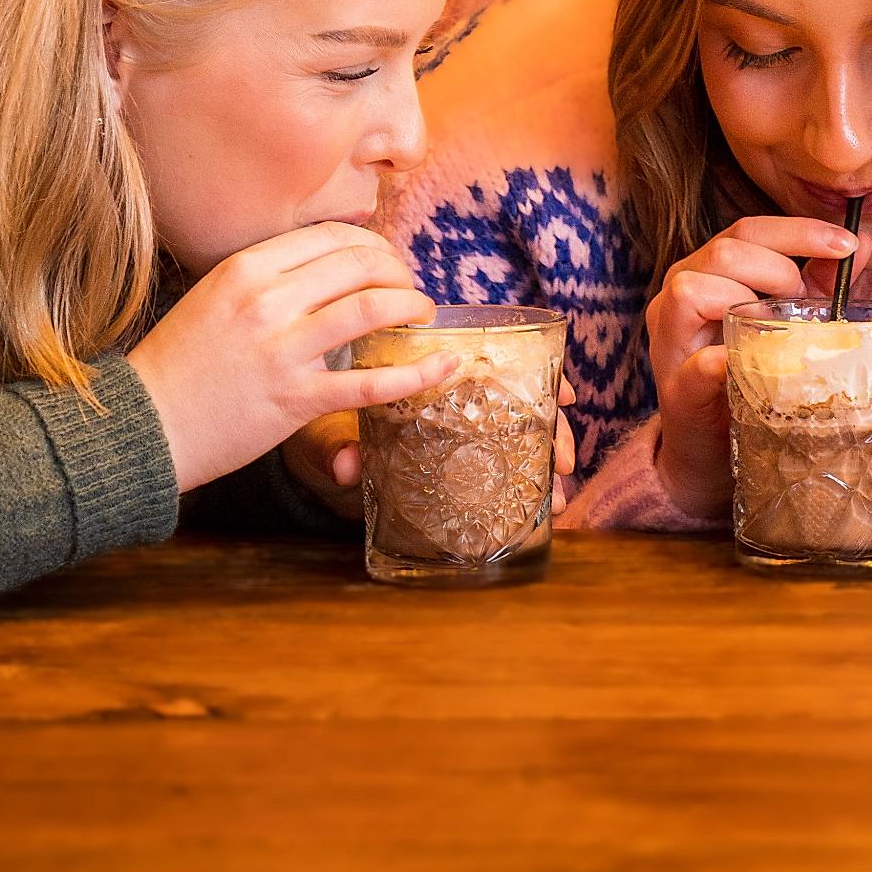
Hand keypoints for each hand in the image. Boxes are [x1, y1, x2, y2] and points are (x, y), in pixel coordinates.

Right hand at [127, 223, 459, 493]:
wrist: (140, 427)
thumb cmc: (179, 363)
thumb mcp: (214, 297)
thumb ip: (268, 277)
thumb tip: (327, 264)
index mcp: (246, 268)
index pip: (332, 236)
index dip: (374, 245)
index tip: (387, 262)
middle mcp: (266, 300)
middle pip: (360, 264)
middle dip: (399, 272)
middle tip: (411, 289)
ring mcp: (282, 349)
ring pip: (372, 308)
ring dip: (411, 307)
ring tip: (423, 315)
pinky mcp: (296, 398)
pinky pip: (372, 382)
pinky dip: (418, 374)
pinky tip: (443, 367)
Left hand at [284, 378, 581, 521]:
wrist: (306, 440)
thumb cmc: (317, 418)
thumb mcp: (322, 427)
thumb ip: (333, 442)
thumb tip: (344, 466)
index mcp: (433, 369)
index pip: (500, 362)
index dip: (540, 376)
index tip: (564, 397)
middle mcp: (457, 397)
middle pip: (524, 403)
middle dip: (553, 431)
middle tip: (565, 461)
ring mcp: (462, 429)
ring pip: (521, 436)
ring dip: (546, 463)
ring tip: (559, 498)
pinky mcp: (458, 460)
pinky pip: (503, 465)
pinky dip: (528, 483)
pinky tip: (546, 509)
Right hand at [646, 216, 867, 519]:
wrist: (715, 446)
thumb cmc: (751, 374)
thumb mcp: (788, 321)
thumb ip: (819, 283)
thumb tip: (862, 245)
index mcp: (707, 269)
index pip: (749, 230)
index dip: (799, 231)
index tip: (848, 243)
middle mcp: (679, 291)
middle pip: (725, 251)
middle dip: (778, 269)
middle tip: (804, 300)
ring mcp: (670, 339)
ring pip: (693, 288)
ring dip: (747, 301)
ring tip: (777, 328)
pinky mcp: (675, 389)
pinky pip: (694, 364)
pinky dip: (721, 360)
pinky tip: (745, 362)